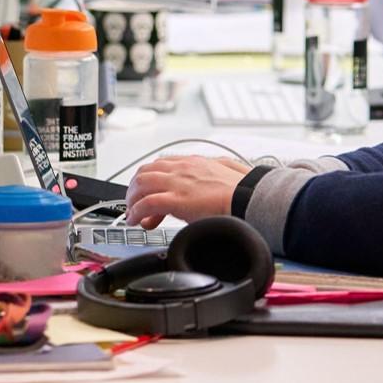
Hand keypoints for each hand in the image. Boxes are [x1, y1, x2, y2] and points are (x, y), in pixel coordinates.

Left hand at [126, 155, 251, 228]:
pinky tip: (137, 221)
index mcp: (193, 162)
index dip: (151, 179)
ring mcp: (177, 183)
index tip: (151, 193)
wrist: (249, 198)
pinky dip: (137, 212)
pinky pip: (146, 204)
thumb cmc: (243, 189)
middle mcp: (181, 168)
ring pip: (141, 184)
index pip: (161, 164)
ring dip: (133, 200)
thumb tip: (225, 169)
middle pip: (145, 172)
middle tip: (136, 205)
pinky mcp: (176, 200)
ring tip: (134, 214)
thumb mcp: (228, 169)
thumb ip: (220, 168)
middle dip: (135, 189)